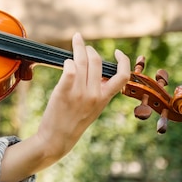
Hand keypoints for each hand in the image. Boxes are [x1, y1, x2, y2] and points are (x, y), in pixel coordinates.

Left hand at [0, 32, 130, 181]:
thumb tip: (99, 72)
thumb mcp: (94, 107)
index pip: (123, 76)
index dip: (123, 61)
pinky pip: (69, 70)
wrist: (58, 137)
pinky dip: (68, 62)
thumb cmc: (74, 121)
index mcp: (105, 98)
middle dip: (89, 49)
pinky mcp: (64, 92)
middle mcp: (94, 94)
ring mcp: (79, 93)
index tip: (117, 52)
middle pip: (97, 61)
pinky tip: (66, 61)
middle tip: (82, 45)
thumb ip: (99, 91)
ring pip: (82, 62)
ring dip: (78, 48)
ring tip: (75, 44)